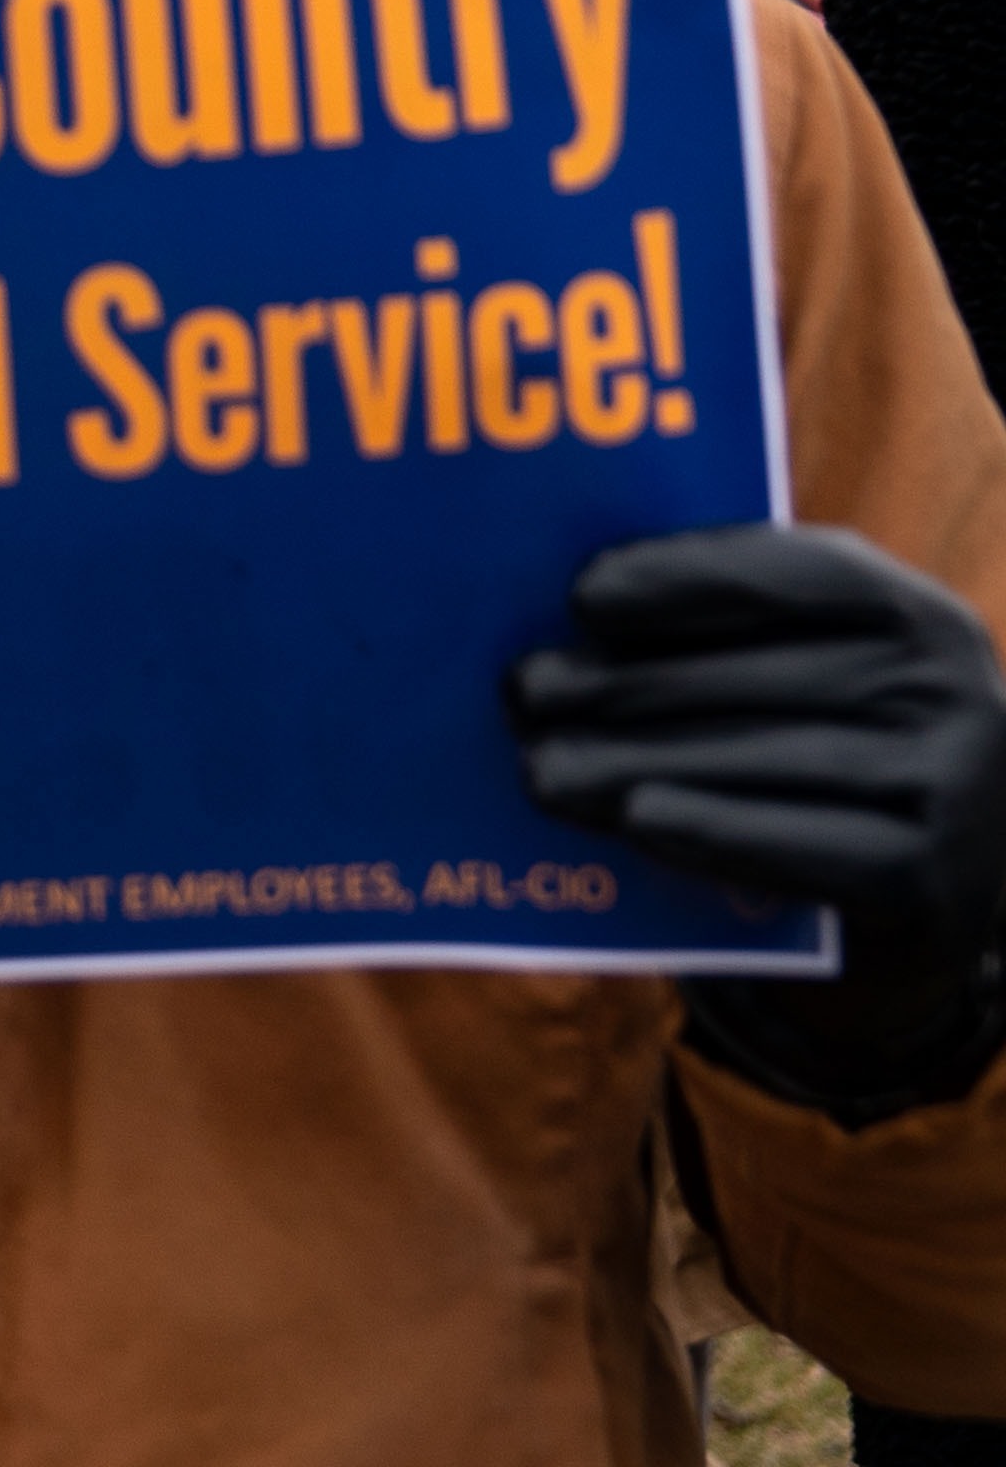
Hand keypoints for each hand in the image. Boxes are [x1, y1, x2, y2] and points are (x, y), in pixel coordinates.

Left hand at [515, 524, 1005, 1117]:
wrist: (917, 908)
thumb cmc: (827, 765)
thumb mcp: (806, 681)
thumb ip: (726, 634)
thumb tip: (573, 614)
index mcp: (919, 617)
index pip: (799, 573)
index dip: (686, 577)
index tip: (581, 596)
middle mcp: (956, 692)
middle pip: (761, 675)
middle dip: (626, 685)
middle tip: (523, 693)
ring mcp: (958, 791)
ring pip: (766, 761)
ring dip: (635, 763)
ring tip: (540, 767)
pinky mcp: (934, 885)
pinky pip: (803, 848)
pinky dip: (712, 831)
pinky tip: (636, 817)